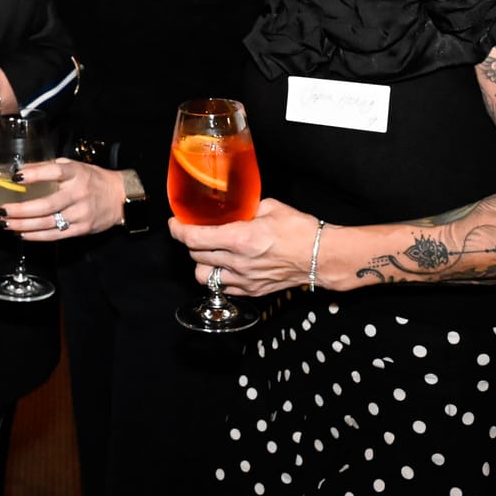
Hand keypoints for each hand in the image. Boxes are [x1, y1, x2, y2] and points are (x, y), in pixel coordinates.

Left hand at [0, 160, 122, 240]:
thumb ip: (49, 168)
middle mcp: (78, 193)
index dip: (34, 174)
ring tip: (6, 224)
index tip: (15, 176)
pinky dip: (36, 236)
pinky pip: (56, 235)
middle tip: (2, 211)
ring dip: (24, 225)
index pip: (54, 172)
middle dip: (21, 209)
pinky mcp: (82, 229)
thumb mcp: (74, 166)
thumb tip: (21, 170)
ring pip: (48, 223)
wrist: (119, 198)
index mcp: (76, 173)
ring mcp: (81, 213)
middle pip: (47, 204)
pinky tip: (22, 234)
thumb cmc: (92, 179)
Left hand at [168, 197, 317, 295]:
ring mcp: (244, 280)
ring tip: (208, 252)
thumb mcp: (270, 207)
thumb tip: (234, 204)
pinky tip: (224, 266)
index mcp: (240, 238)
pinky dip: (218, 277)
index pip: (194, 238)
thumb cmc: (300, 229)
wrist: (322, 256)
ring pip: (203, 276)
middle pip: (195, 255)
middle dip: (189, 242)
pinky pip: (222, 288)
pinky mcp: (252, 291)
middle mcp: (238, 262)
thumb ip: (246, 207)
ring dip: (201, 262)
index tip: (174, 224)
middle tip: (194, 232)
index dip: (178, 230)